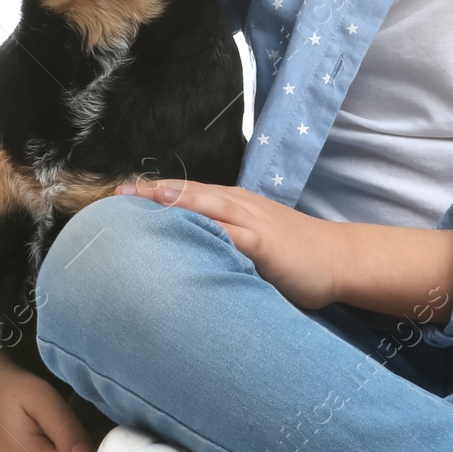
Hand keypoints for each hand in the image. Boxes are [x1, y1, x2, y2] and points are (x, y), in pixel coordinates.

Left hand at [118, 178, 344, 310]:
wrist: (339, 258)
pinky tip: (185, 225)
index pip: (186, 194)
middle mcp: (238, 205)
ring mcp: (251, 221)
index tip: (116, 196)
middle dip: (149, 193)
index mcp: (233, 205)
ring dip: (170, 201)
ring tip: (136, 200)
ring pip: (204, 204)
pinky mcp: (264, 242)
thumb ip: (222, 242)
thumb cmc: (295, 255)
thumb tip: (185, 254)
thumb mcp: (252, 243)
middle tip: (113, 196)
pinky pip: (230, 231)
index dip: (151, 193)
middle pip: (187, 193)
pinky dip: (205, 225)